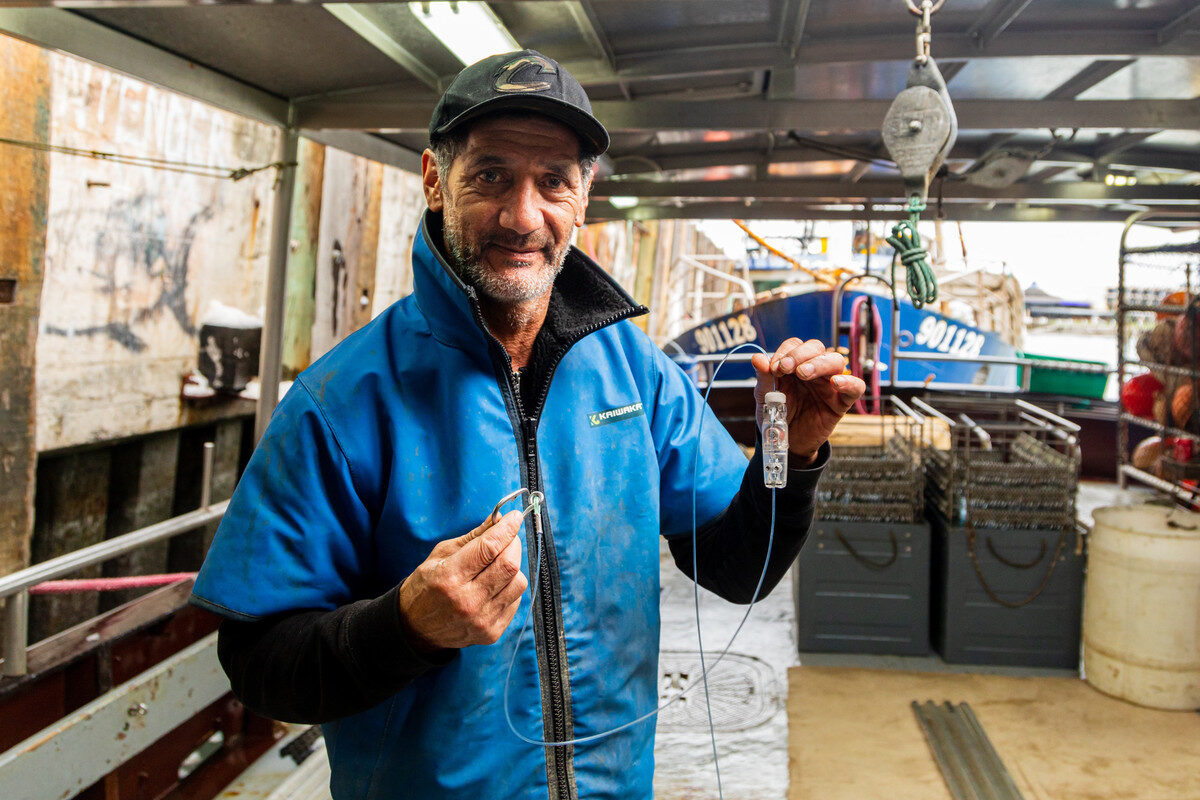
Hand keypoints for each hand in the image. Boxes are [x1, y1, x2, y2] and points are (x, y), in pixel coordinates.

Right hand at [397, 509, 528, 653]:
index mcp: (450, 577)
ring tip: (497, 566)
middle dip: (514, 544)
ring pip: (518, 583)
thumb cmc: (426, 587)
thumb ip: (473, 537)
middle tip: (508, 538)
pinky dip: (510, 588)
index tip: (515, 518)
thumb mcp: (440, 555)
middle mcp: (467, 601)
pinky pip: (516, 601)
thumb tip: (499, 519)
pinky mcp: (492, 633)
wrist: (416, 627)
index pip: (489, 548)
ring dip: (514, 568)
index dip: (507, 529)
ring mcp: (481, 620)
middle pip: (509, 565)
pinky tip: (494, 586)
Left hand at [751, 338, 866, 464]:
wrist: (787, 443)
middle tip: (786, 368)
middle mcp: (814, 371)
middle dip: (800, 354)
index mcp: (795, 365)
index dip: (785, 352)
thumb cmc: (777, 417)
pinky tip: (835, 383)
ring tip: (803, 374)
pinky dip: (849, 381)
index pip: (795, 345)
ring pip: (836, 361)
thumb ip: (764, 378)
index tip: (774, 368)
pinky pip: (856, 387)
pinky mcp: (841, 402)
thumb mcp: (765, 398)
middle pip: (816, 348)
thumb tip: (757, 357)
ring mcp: (829, 385)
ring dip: (819, 363)